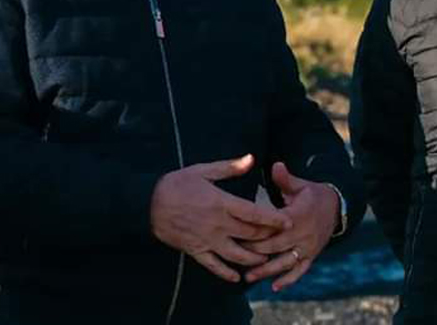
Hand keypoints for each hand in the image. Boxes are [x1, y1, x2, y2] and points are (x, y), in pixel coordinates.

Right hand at [150, 154, 292, 282]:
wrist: (148, 203)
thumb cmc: (177, 184)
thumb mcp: (203, 170)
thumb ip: (230, 167)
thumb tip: (252, 159)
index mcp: (221, 203)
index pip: (254, 213)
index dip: (273, 219)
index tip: (288, 222)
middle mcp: (217, 224)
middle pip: (249, 234)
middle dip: (267, 238)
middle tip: (282, 240)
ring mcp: (207, 239)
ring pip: (235, 254)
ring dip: (252, 259)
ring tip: (265, 260)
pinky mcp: (196, 249)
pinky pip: (213, 265)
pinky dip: (226, 273)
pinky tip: (236, 277)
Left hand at [242, 161, 338, 291]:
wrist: (336, 208)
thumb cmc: (312, 194)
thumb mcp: (300, 184)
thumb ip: (285, 179)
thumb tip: (276, 165)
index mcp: (297, 215)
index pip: (273, 226)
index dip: (256, 232)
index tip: (237, 235)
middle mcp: (303, 234)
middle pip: (275, 246)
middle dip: (255, 252)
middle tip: (235, 255)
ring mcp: (308, 247)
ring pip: (285, 262)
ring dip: (267, 271)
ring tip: (248, 277)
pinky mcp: (311, 256)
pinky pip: (300, 271)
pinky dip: (288, 280)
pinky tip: (274, 287)